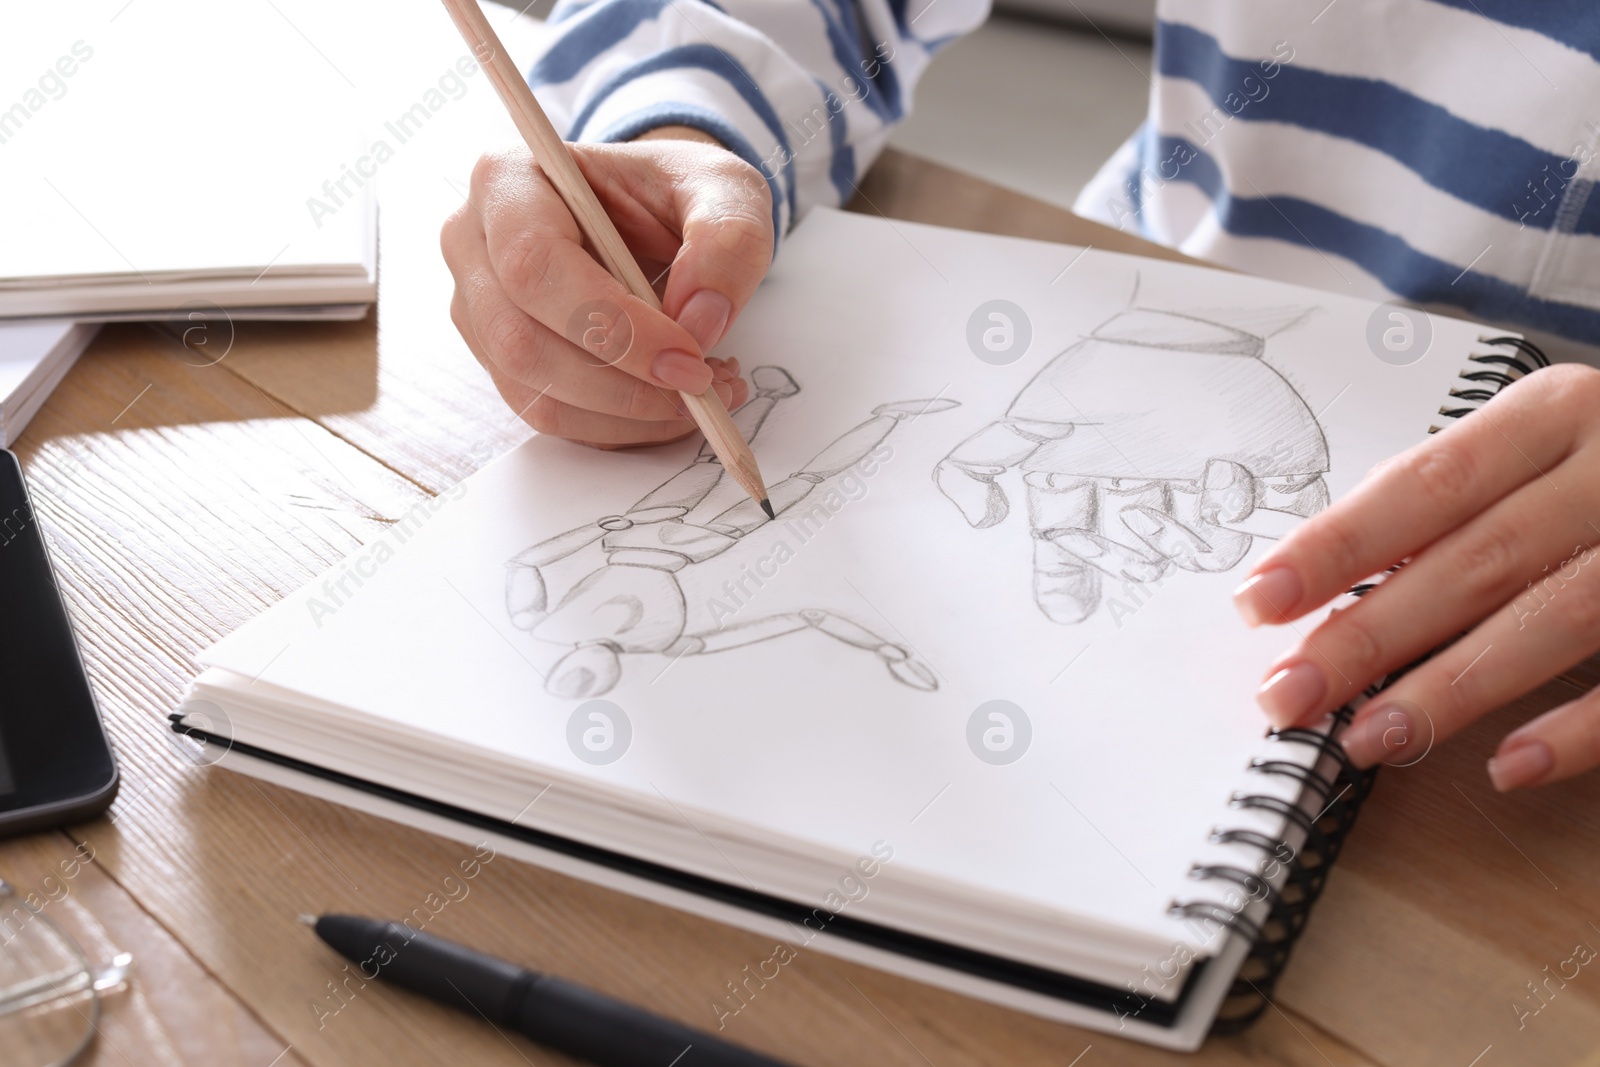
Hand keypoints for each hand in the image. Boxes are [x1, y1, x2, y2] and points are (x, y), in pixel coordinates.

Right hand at [441, 128, 772, 446]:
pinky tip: (672, 402)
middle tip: (703, 389)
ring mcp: (479, 310)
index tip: (688, 358)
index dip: (612, 324)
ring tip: (703, 393)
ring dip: (628, 414)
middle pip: (521, 341)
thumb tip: (700, 322)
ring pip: (535, 393)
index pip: (535, 264)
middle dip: (622, 385)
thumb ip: (727, 242)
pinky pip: (552, 416)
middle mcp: (474, 245)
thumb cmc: (678, 192)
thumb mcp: (725, 191)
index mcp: (509, 180)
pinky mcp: (501, 361)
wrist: (655, 214)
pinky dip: (621, 426)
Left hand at [1232, 363, 1599, 790]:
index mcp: (1557, 412)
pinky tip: (1508, 765)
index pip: (1422, 486)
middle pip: (1473, 559)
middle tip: (1285, 696)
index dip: (1336, 547)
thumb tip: (1332, 582)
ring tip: (1365, 740)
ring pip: (1556, 618)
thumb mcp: (1548, 444)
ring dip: (1452, 688)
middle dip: (1368, 635)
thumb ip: (1457, 499)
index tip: (1258, 601)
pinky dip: (1582, 727)